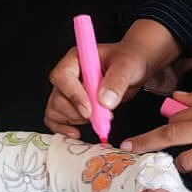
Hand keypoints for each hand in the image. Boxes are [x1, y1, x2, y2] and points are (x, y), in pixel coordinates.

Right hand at [45, 19, 179, 137]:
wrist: (134, 67)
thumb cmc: (129, 60)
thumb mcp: (127, 66)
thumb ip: (116, 81)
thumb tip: (104, 101)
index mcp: (76, 59)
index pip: (62, 76)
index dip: (73, 95)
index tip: (89, 110)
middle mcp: (68, 74)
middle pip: (58, 97)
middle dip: (78, 112)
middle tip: (102, 116)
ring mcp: (68, 90)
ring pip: (56, 110)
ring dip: (75, 120)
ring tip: (99, 119)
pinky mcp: (71, 104)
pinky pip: (56, 118)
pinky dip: (65, 128)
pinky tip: (78, 132)